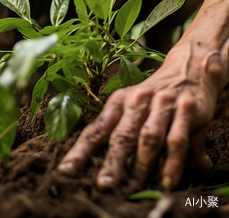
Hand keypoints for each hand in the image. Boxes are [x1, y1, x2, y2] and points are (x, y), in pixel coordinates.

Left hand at [58, 0, 228, 190]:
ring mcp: (163, 104)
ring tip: (134, 188)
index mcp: (120, 101)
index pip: (97, 129)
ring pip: (149, 137)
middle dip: (112, 161)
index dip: (81, 151)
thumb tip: (90, 157)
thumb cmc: (154, 95)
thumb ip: (116, 132)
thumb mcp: (132, 106)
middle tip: (103, 185)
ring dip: (142, 164)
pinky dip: (172, 162)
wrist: (189, 67)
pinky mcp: (186, 109)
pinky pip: (176, 139)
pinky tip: (167, 181)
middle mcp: (139, 101)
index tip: (66, 171)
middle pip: (122, 135)